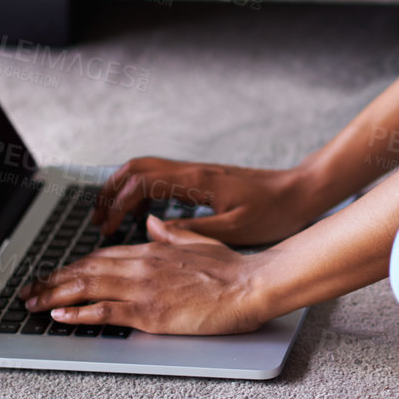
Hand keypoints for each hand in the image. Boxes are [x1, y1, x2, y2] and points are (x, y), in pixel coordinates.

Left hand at [18, 215, 272, 334]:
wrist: (250, 285)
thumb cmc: (232, 268)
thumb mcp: (200, 242)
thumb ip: (172, 233)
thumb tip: (152, 222)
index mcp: (154, 249)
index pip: (103, 255)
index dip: (75, 265)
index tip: (56, 272)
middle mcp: (143, 265)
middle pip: (87, 269)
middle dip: (53, 279)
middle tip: (28, 289)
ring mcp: (145, 289)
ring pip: (88, 287)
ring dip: (54, 294)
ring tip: (31, 302)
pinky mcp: (150, 313)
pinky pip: (105, 312)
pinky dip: (78, 312)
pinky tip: (59, 315)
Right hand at [91, 156, 314, 244]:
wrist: (300, 192)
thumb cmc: (273, 212)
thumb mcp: (232, 229)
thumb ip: (191, 231)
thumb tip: (152, 229)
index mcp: (196, 182)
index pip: (141, 183)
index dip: (117, 205)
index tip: (107, 228)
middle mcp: (193, 171)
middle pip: (136, 167)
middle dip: (111, 191)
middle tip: (98, 219)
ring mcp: (198, 172)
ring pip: (148, 169)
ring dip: (125, 190)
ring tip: (114, 219)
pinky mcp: (204, 179)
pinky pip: (163, 178)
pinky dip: (145, 193)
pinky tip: (148, 217)